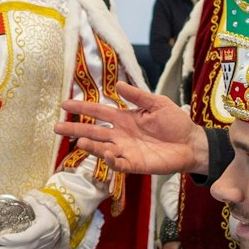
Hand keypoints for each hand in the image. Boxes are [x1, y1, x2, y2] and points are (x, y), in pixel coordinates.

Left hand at [0, 192, 68, 248]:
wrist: (63, 222)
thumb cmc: (51, 212)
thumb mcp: (42, 204)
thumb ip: (31, 201)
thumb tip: (19, 198)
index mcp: (45, 227)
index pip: (28, 236)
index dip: (14, 239)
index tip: (1, 238)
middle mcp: (45, 239)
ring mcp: (44, 247)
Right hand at [53, 83, 209, 175]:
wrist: (191, 142)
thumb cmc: (175, 122)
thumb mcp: (157, 103)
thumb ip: (138, 96)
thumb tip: (117, 83)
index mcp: (124, 118)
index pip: (98, 112)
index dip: (82, 107)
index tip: (64, 104)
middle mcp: (120, 135)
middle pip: (93, 131)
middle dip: (75, 130)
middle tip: (56, 128)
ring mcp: (126, 150)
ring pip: (102, 148)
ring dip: (91, 146)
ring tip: (80, 143)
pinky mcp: (135, 164)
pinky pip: (118, 164)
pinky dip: (110, 160)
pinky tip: (106, 153)